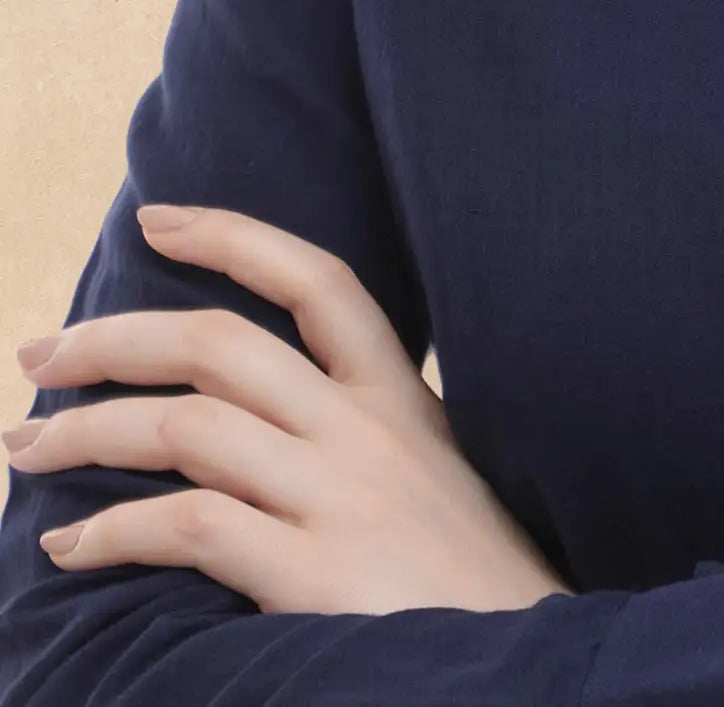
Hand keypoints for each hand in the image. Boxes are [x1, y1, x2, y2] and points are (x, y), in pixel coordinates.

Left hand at [5, 202, 574, 615]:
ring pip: (185, 427)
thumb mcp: (427, 475)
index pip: (317, 281)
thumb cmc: (463, 579)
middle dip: (113, 340)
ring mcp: (339, 498)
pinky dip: (109, 532)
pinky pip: (186, 528)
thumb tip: (240, 411)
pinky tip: (70, 544)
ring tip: (26, 449)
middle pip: (219, 346)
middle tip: (40, 357)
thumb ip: (355, 433)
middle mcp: (366, 431)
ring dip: (84, 432)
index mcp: (401, 397)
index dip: (234, 237)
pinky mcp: (310, 572)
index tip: (158, 218)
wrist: (522, 656)